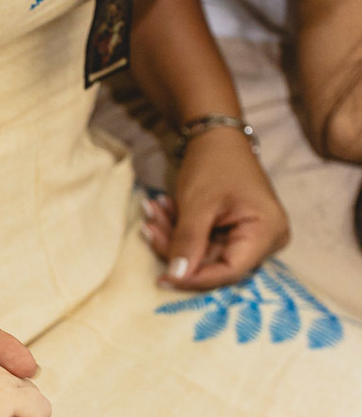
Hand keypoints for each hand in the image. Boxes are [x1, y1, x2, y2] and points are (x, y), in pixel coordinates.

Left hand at [144, 128, 288, 289]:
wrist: (215, 138)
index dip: (195, 278)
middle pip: (214, 265)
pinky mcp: (231, 234)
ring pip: (202, 255)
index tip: (163, 277)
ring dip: (172, 238)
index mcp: (267, 231)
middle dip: (176, 249)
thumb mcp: (197, 203)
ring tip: (153, 212)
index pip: (230, 271)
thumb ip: (188, 242)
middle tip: (149, 227)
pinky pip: (201, 244)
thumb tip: (176, 277)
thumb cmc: (214, 163)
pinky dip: (177, 232)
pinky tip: (161, 211)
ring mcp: (249, 237)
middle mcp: (265, 240)